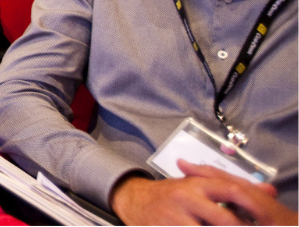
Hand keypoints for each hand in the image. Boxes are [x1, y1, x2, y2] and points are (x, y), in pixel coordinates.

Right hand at [111, 161, 295, 225]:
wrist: (134, 199)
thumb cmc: (172, 194)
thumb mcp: (198, 185)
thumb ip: (231, 188)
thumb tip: (268, 190)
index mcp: (198, 184)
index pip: (231, 189)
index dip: (252, 204)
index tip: (265, 218)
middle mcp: (187, 197)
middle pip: (224, 219)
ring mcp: (176, 216)